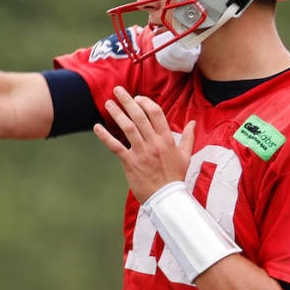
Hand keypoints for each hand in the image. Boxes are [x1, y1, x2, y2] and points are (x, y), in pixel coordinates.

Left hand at [93, 86, 194, 202]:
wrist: (166, 198)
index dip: (145, 102)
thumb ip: (188, 137)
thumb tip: (192, 123)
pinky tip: (97, 127)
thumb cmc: (175, 177)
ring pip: (128, 128)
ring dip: (117, 114)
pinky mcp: (130, 163)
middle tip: (117, 90)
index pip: (156, 113)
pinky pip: (116, 147)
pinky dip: (105, 136)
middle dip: (127, 101)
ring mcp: (141, 153)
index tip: (137, 98)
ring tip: (108, 103)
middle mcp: (154, 143)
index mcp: (167, 139)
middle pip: (139, 117)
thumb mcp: (186, 156)